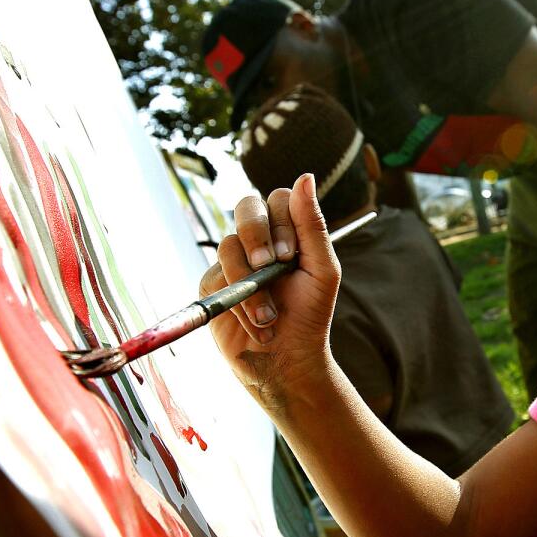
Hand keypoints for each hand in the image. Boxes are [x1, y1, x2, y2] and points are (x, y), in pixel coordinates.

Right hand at [199, 174, 340, 413]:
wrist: (286, 360)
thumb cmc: (310, 315)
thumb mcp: (322, 270)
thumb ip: (312, 226)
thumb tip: (305, 176)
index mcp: (289, 231)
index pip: (279, 199)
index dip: (281, 221)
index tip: (290, 255)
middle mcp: (259, 240)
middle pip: (246, 207)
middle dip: (256, 234)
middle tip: (269, 266)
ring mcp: (234, 260)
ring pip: (228, 245)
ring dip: (251, 283)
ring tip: (269, 315)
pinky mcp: (213, 284)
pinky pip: (215, 278)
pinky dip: (238, 303)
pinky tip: (255, 323)